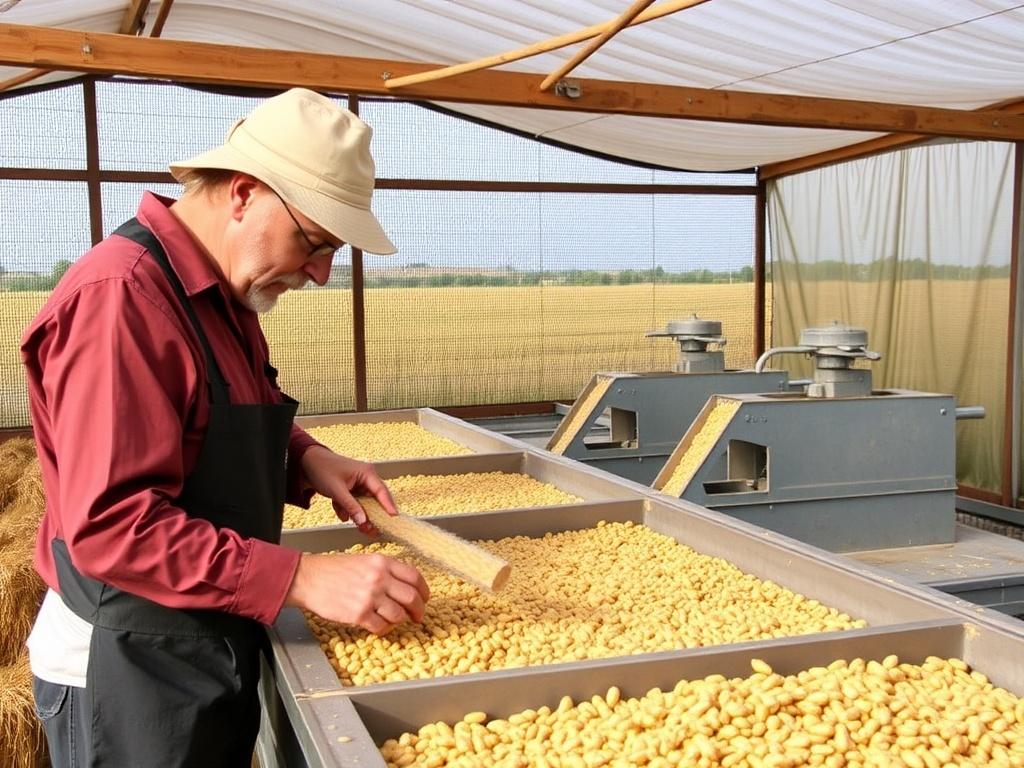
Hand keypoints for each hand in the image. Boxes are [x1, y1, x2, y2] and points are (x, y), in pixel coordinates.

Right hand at [285, 552, 429, 634]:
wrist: (309, 578)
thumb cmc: (334, 569)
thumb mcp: (365, 560)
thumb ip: (386, 570)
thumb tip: (406, 587)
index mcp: (382, 562)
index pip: (415, 577)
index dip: (424, 591)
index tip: (424, 598)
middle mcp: (379, 577)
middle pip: (412, 598)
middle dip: (418, 610)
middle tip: (417, 616)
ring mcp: (370, 596)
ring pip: (398, 615)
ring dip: (398, 620)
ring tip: (392, 620)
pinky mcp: (359, 614)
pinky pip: (381, 627)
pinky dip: (383, 630)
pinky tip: (378, 626)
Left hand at [300, 446, 396, 534]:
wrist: (307, 463)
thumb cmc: (323, 470)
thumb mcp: (337, 490)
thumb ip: (351, 506)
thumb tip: (363, 521)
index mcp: (367, 473)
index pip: (382, 492)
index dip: (388, 506)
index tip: (393, 519)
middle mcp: (366, 478)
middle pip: (375, 500)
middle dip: (372, 516)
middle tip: (372, 530)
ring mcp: (359, 484)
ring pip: (364, 504)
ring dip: (358, 514)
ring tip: (359, 527)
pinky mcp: (352, 490)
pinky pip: (354, 503)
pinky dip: (347, 509)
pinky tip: (340, 511)